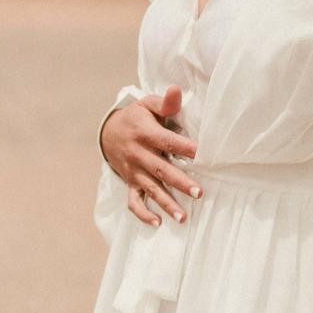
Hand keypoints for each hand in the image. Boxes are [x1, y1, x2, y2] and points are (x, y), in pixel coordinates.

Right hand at [100, 85, 200, 226]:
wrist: (108, 131)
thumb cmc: (137, 117)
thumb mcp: (147, 105)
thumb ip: (165, 102)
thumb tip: (177, 90)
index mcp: (145, 133)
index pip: (167, 142)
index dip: (185, 148)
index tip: (204, 154)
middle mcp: (139, 154)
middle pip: (161, 170)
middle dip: (179, 182)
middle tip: (199, 193)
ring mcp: (133, 171)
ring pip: (151, 189)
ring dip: (166, 203)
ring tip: (183, 217)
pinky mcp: (130, 182)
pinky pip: (134, 201)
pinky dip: (143, 213)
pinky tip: (157, 223)